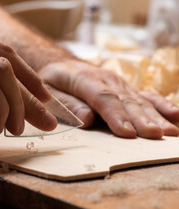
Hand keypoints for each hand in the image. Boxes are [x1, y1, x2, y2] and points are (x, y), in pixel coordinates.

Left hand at [39, 60, 178, 138]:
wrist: (62, 65)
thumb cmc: (53, 82)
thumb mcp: (49, 92)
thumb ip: (67, 105)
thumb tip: (86, 119)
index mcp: (83, 79)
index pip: (102, 98)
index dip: (116, 116)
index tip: (127, 133)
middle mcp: (106, 79)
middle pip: (125, 101)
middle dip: (141, 119)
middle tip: (155, 136)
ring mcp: (119, 83)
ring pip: (139, 100)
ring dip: (155, 116)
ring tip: (169, 132)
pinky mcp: (126, 89)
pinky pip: (146, 96)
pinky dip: (161, 105)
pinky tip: (176, 115)